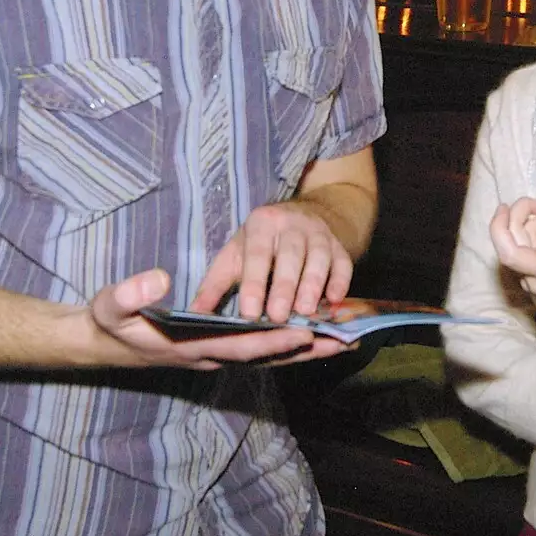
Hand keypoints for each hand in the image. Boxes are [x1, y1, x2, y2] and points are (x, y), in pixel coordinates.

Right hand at [89, 268, 349, 369]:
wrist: (104, 343)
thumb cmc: (110, 323)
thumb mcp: (111, 306)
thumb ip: (130, 294)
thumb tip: (158, 279)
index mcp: (190, 347)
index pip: (239, 347)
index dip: (272, 342)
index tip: (304, 333)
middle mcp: (210, 358)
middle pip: (266, 358)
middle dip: (304, 350)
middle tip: (343, 341)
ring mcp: (217, 358)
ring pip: (269, 358)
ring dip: (305, 351)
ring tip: (343, 340)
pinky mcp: (220, 351)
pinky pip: (262, 351)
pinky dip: (289, 346)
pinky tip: (315, 335)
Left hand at [191, 201, 353, 323]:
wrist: (302, 217)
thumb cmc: (261, 244)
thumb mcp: (235, 256)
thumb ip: (214, 285)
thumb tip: (192, 314)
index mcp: (262, 223)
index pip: (257, 255)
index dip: (253, 283)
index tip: (248, 313)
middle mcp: (292, 223)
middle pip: (289, 256)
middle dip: (284, 288)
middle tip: (278, 317)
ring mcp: (319, 233)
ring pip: (318, 259)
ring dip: (313, 286)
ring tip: (306, 313)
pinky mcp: (339, 245)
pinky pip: (343, 263)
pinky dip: (340, 282)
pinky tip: (334, 301)